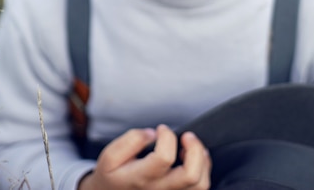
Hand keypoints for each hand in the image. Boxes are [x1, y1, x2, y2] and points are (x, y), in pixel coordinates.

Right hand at [78, 124, 210, 188]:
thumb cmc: (113, 175)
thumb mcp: (110, 156)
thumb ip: (131, 140)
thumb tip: (153, 134)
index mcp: (140, 179)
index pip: (164, 159)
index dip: (167, 137)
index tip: (161, 129)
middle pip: (190, 175)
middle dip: (194, 148)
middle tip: (186, 135)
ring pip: (200, 184)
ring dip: (201, 159)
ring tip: (191, 146)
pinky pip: (200, 187)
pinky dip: (203, 169)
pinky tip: (193, 158)